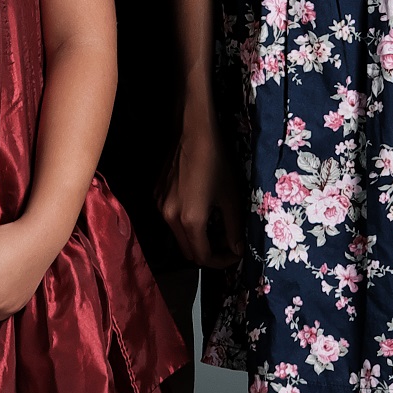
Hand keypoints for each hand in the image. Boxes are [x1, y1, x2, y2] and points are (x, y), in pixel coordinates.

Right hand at [158, 115, 245, 267]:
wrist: (192, 131)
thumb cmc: (216, 162)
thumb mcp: (231, 197)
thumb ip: (233, 229)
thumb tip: (236, 249)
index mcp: (190, 221)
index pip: (203, 258)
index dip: (222, 261)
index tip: (236, 253)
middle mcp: (170, 218)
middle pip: (188, 251)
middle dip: (209, 252)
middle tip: (227, 241)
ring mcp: (159, 206)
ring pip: (178, 236)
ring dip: (197, 238)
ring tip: (215, 225)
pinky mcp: (156, 194)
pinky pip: (171, 219)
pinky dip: (186, 222)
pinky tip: (199, 207)